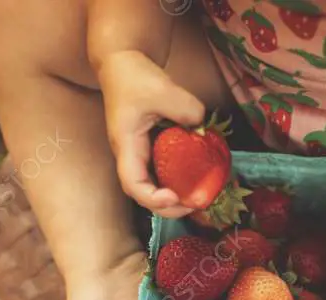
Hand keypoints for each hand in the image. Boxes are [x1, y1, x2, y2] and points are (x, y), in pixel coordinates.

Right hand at [97, 50, 205, 216]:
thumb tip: (203, 130)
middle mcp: (131, 156)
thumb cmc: (135, 77)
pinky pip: (164, 172)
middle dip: (169, 207)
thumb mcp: (164, 89)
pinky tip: (197, 179)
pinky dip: (179, 180)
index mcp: (126, 145)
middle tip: (195, 204)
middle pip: (143, 194)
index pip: (133, 184)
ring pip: (154, 187)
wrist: (123, 65)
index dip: (152, 198)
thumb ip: (187, 110)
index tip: (174, 196)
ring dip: (175, 198)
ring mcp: (140, 154)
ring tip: (199, 197)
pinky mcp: (151, 150)